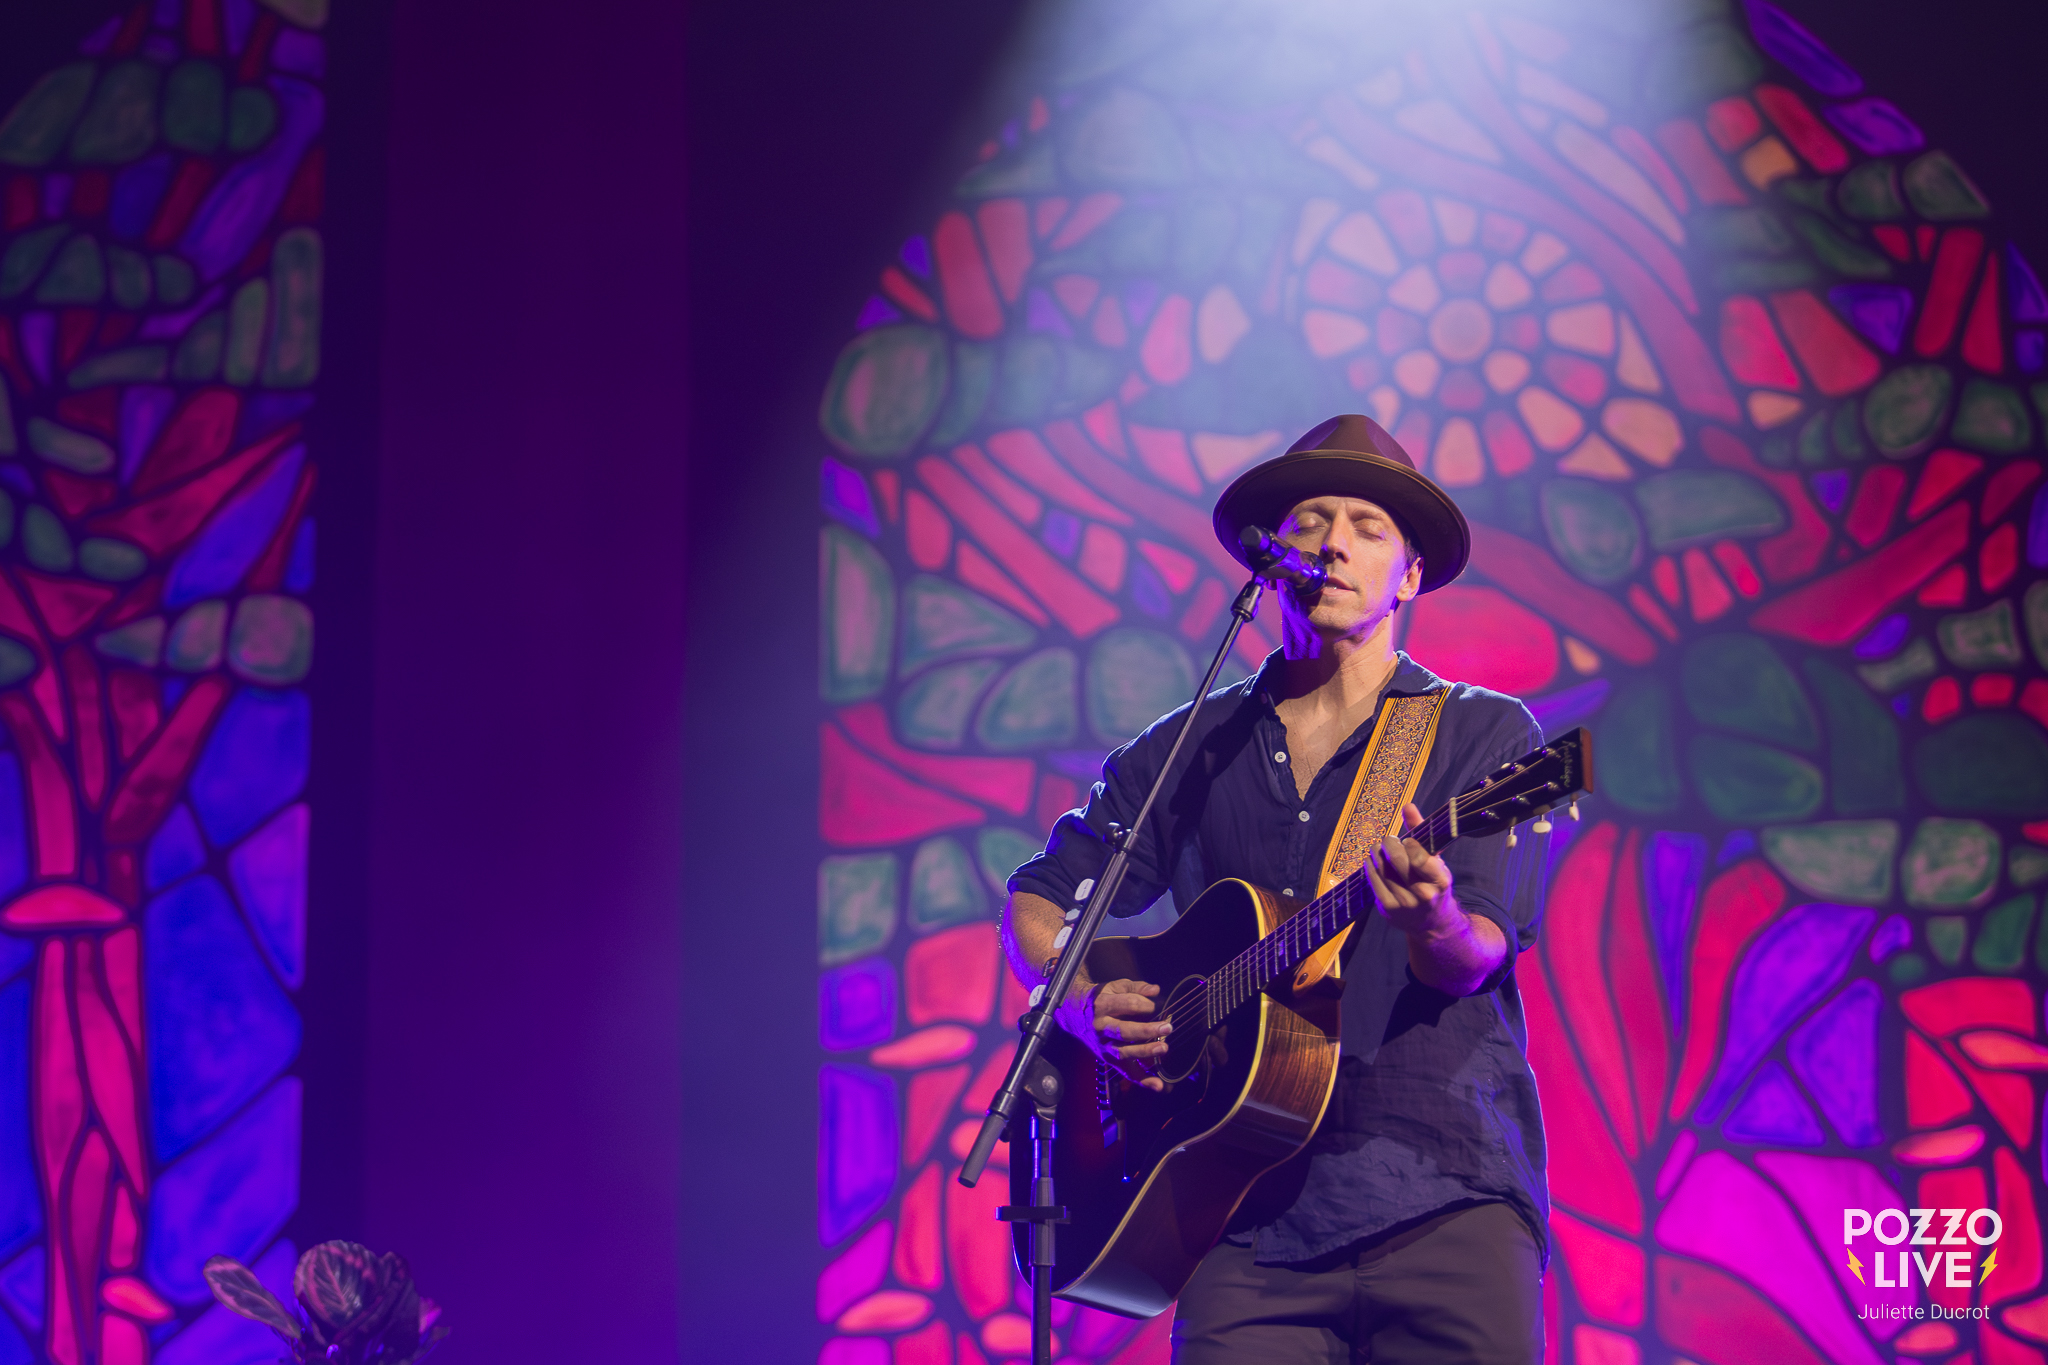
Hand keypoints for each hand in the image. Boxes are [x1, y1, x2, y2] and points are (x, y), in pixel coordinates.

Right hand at [1057, 978, 1170, 1091]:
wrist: (1075, 1014)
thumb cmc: (1101, 999)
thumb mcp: (1115, 987)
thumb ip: (1136, 987)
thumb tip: (1155, 990)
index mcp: (1102, 1005)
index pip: (1127, 1004)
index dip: (1146, 1005)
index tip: (1157, 1005)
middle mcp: (1101, 1026)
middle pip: (1124, 1031)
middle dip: (1146, 1030)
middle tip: (1167, 1027)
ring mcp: (1103, 1045)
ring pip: (1123, 1052)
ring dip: (1144, 1052)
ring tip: (1163, 1048)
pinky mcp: (1107, 1058)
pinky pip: (1125, 1071)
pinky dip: (1142, 1079)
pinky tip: (1158, 1085)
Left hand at [1365, 802, 1455, 936]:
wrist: (1433, 923)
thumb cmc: (1433, 884)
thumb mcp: (1436, 860)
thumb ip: (1422, 832)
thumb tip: (1408, 805)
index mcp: (1439, 881)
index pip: (1419, 857)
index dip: (1408, 844)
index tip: (1406, 840)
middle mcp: (1423, 895)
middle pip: (1396, 861)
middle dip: (1389, 844)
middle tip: (1388, 840)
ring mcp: (1404, 904)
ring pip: (1382, 870)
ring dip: (1377, 854)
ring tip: (1379, 848)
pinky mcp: (1388, 909)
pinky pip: (1373, 882)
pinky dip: (1370, 867)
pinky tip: (1372, 860)